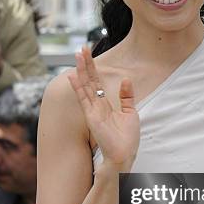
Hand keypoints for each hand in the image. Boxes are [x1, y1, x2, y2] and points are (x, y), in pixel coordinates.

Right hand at [67, 46, 139, 171]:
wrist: (123, 154)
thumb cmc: (127, 138)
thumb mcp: (130, 112)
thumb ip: (126, 96)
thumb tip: (126, 79)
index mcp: (105, 104)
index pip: (97, 82)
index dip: (94, 68)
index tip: (90, 55)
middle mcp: (96, 105)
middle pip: (89, 80)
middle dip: (86, 65)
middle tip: (81, 49)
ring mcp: (92, 110)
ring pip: (85, 86)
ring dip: (81, 71)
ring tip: (77, 55)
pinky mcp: (91, 117)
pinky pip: (83, 99)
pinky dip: (78, 87)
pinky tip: (73, 76)